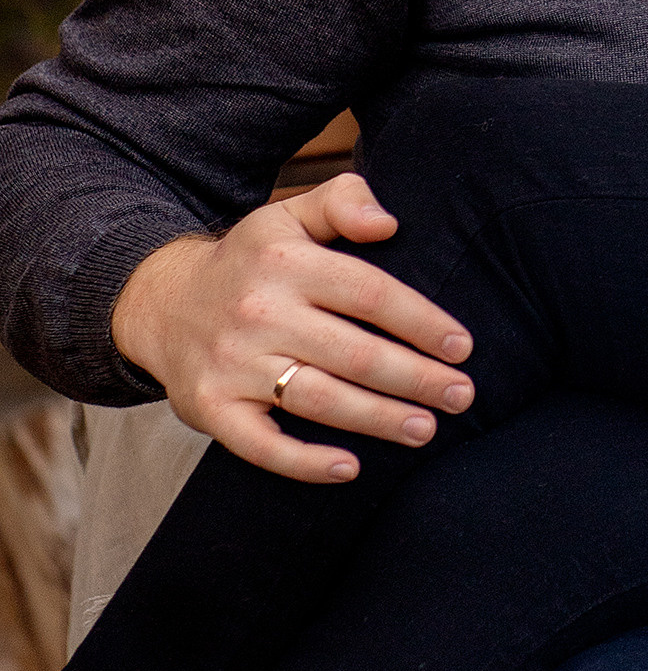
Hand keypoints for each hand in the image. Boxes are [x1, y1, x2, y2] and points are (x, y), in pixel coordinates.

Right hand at [110, 175, 476, 484]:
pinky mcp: (209, 407)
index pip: (369, 292)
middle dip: (414, 378)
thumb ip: (343, 202)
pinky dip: (303, 462)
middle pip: (352, 352)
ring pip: (317, 398)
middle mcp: (258, 312)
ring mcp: (231, 364)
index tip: (461, 346)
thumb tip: (389, 223)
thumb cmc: (250, 262)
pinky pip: (259, 443)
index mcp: (286, 261)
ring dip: (377, 419)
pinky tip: (348, 467)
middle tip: (462, 396)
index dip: (420, 321)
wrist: (162, 303)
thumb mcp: (289, 215)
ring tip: (426, 429)